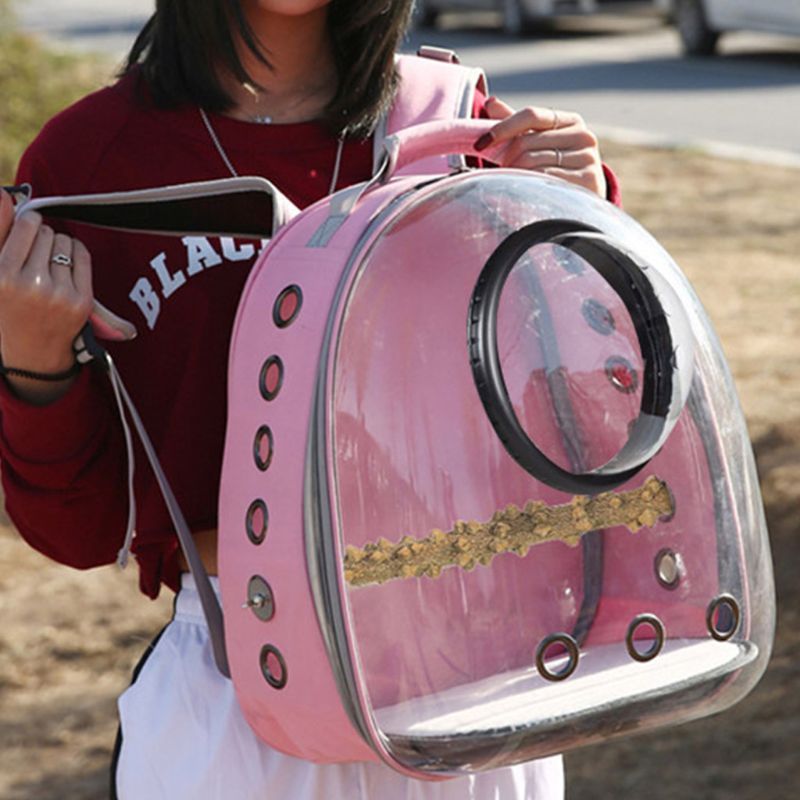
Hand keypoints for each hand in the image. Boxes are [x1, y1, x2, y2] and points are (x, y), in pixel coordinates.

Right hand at [0, 190, 93, 400]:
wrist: (31, 352)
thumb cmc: (8, 304)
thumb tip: (3, 194)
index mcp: (1, 275)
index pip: (27, 224)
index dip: (27, 224)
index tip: (24, 233)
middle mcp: (30, 285)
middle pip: (46, 231)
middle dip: (41, 237)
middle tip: (34, 257)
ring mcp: (58, 294)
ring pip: (64, 242)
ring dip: (57, 246)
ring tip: (46, 265)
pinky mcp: (81, 302)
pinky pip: (82, 255)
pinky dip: (75, 253)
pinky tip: (65, 266)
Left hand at [476, 97, 606, 197]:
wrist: (586, 200)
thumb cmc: (557, 168)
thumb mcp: (538, 144)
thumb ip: (516, 124)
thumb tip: (490, 102)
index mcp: (570, 121)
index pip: (531, 115)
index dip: (502, 128)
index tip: (481, 143)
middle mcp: (583, 135)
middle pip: (527, 142)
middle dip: (507, 158)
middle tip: (501, 171)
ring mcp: (587, 158)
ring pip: (533, 163)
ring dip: (514, 173)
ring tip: (513, 182)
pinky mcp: (587, 180)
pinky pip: (544, 180)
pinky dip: (528, 185)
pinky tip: (526, 190)